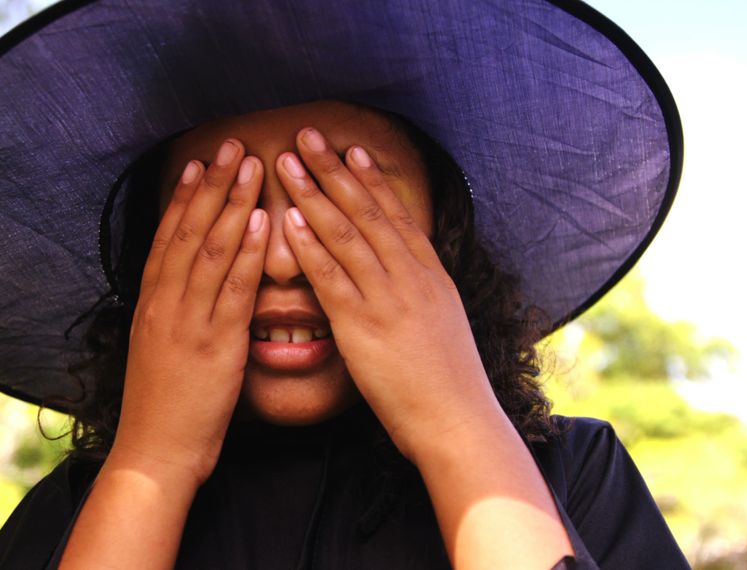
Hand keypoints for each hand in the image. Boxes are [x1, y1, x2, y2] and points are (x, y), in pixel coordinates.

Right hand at [110, 139, 268, 484]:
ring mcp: (187, 320)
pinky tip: (262, 221)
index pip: (168, 237)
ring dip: (232, 203)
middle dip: (212, 184)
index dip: (184, 196)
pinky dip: (248, 252)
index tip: (200, 163)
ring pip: (210, 249)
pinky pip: (233, 289)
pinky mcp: (214, 344)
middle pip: (188, 230)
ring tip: (252, 164)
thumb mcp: (156, 350)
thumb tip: (186, 289)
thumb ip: (172, 314)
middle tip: (231, 144)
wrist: (154, 452)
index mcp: (151, 304)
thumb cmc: (161, 407)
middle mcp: (165, 303)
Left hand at [275, 127, 499, 462]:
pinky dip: (309, 245)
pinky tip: (289, 220)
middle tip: (308, 136)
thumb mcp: (442, 324)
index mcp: (430, 275)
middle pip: (367, 211)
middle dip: (335, 170)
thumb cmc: (448, 382)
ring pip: (346, 234)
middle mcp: (410, 277)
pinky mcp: (363, 326)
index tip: (351, 150)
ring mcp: (387, 298)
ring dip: (314, 194)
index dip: (371, 180)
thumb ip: (420, 294)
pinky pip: (332, 278)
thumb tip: (407, 278)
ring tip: (288, 162)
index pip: (396, 215)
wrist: (458, 420)